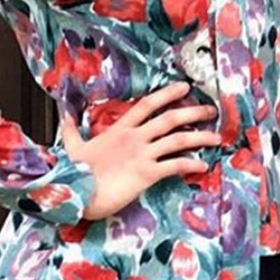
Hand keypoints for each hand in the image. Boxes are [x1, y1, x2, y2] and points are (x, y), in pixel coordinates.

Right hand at [58, 83, 219, 218]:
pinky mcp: (146, 174)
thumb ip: (70, 129)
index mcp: (119, 130)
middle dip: (193, 113)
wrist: (73, 192)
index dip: (168, 93)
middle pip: (170, 118)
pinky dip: (191, 165)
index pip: (147, 104)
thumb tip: (63, 116)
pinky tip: (203, 166)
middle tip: (211, 110)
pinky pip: (174, 166)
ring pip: (178, 140)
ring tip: (216, 137)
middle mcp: (134, 138)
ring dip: (200, 138)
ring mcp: (141, 155)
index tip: (184, 87)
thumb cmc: (73, 172)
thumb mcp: (72, 146)